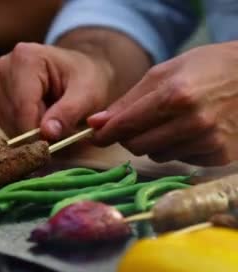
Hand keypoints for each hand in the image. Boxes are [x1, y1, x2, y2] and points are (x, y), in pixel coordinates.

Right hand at [0, 43, 113, 139]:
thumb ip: (69, 112)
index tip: (54, 145)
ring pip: (8, 122)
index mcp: (26, 58)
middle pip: (14, 115)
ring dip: (30, 133)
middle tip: (61, 134)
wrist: (80, 71)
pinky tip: (41, 122)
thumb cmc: (87, 78)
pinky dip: (24, 131)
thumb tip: (48, 133)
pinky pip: (5, 124)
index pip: (23, 106)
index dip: (37, 132)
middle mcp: (5, 68)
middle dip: (35, 132)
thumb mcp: (88, 94)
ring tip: (54, 124)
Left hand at [88, 43, 237, 165]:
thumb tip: (95, 123)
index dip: (105, 134)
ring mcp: (209, 142)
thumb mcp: (166, 72)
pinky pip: (181, 160)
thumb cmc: (209, 67)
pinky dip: (178, 149)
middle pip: (137, 146)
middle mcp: (193, 122)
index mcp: (175, 96)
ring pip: (157, 156)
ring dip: (154, 143)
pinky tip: (192, 131)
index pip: (126, 125)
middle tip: (135, 125)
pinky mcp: (220, 156)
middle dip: (129, 137)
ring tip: (172, 121)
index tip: (96, 136)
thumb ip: (128, 100)